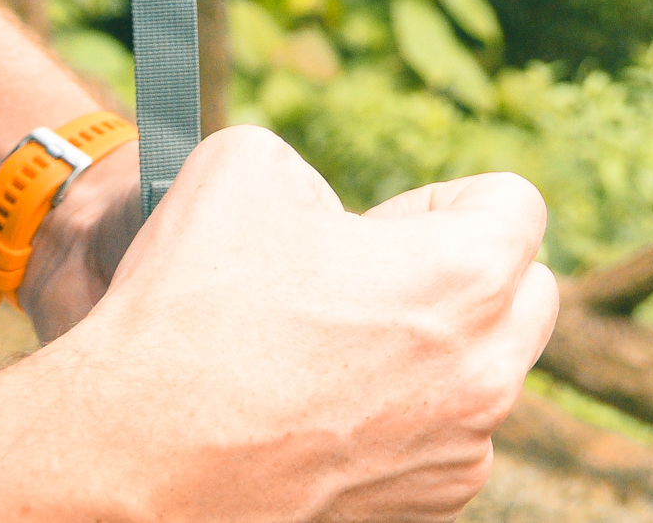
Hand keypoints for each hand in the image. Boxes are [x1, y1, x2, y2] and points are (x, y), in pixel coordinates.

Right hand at [32, 128, 558, 522]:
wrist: (127, 459)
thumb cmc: (189, 311)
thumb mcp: (246, 165)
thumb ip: (319, 172)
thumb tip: (333, 218)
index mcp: (469, 278)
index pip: (518, 204)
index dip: (442, 202)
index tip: (378, 227)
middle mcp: (486, 374)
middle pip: (526, 297)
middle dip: (467, 277)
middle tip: (370, 284)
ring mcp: (457, 456)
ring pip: (482, 378)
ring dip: (432, 356)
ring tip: (327, 356)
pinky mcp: (420, 515)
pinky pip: (438, 446)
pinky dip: (397, 425)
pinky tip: (314, 417)